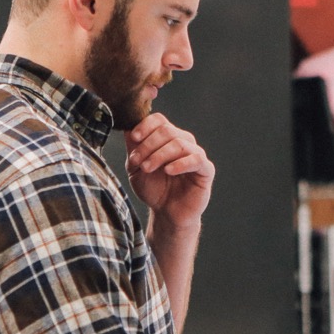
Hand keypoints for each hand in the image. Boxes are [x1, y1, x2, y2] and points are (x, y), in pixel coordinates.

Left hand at [125, 113, 214, 228]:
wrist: (166, 213)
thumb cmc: (153, 189)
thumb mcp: (135, 168)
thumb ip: (133, 148)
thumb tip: (127, 127)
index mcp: (167, 138)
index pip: (159, 120)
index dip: (145, 126)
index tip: (134, 138)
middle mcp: (183, 142)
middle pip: (167, 130)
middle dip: (148, 145)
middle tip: (137, 162)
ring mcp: (196, 154)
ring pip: (179, 143)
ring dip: (159, 155)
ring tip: (147, 168)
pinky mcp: (206, 170)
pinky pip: (196, 159)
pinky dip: (180, 163)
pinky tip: (168, 171)